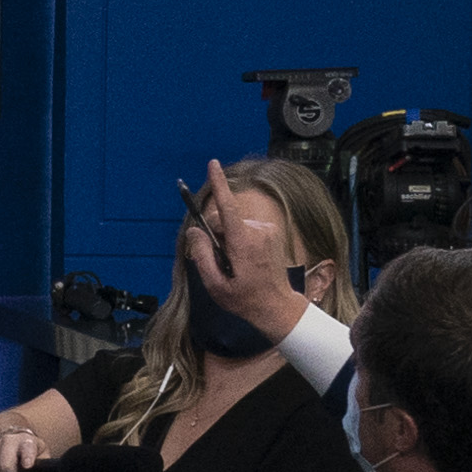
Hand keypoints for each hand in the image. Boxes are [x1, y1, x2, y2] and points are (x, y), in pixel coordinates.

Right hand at [192, 160, 309, 340]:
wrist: (276, 307)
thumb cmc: (245, 299)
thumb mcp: (215, 284)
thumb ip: (201, 254)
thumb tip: (194, 231)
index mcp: (243, 242)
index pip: (227, 207)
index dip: (219, 184)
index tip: (213, 164)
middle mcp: (258, 232)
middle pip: (223, 220)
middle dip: (215, 236)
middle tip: (220, 262)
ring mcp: (266, 231)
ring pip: (232, 225)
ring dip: (227, 241)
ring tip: (235, 265)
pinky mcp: (270, 233)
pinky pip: (243, 229)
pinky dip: (237, 241)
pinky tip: (243, 260)